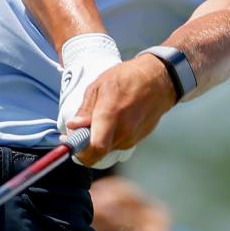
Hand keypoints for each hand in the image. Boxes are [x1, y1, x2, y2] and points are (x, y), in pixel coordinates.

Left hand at [57, 33, 126, 167]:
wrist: (159, 80)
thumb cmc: (128, 78)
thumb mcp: (99, 86)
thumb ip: (85, 110)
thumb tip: (73, 127)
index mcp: (111, 115)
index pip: (95, 148)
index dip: (80, 152)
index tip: (70, 143)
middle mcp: (124, 130)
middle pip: (98, 153)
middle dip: (85, 146)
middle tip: (77, 131)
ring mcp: (133, 137)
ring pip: (107, 149)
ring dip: (98, 139)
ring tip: (99, 118)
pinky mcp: (138, 139)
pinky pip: (118, 143)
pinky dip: (110, 136)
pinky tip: (114, 118)